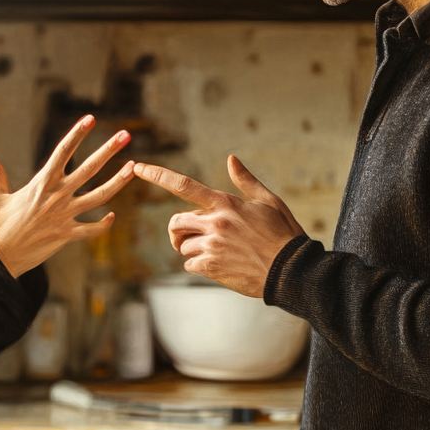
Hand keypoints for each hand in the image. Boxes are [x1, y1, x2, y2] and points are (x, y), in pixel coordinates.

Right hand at [0, 115, 133, 277]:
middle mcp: (56, 196)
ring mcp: (64, 216)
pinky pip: (91, 229)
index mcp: (41, 183)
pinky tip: (113, 216)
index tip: (90, 119)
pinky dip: (103, 224)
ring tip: (134, 168)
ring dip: (118, 181)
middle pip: (88, 169)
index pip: (62, 152)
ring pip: (98, 196)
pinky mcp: (66, 235)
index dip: (77, 134)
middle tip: (125, 135)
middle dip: (108, 150)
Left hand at [133, 155, 305, 297]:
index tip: (137, 168)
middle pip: (175, 221)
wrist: (292, 270)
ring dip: (192, 249)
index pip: (184, 185)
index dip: (158, 175)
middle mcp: (215, 223)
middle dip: (179, 230)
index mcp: (225, 204)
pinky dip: (199, 265)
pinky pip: (189, 263)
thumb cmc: (283, 233)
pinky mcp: (211, 267)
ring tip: (216, 252)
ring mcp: (212, 246)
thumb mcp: (268, 201)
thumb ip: (245, 180)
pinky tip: (220, 265)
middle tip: (193, 236)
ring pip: (182, 245)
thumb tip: (231, 158)